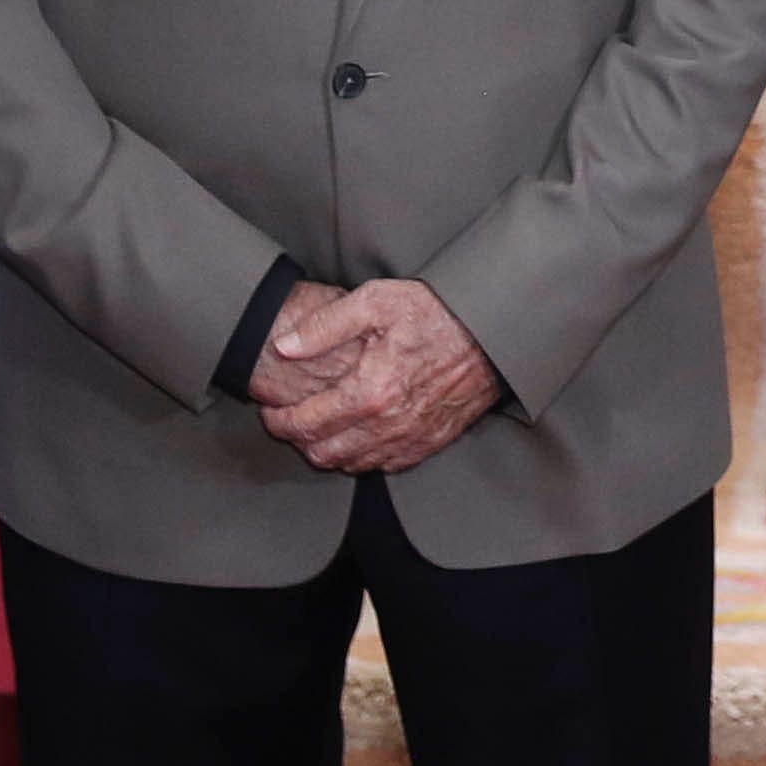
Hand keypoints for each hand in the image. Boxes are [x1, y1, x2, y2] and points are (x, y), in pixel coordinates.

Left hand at [258, 278, 501, 473]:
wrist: (495, 330)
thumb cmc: (438, 311)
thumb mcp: (378, 300)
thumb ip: (325, 325)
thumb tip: (284, 348)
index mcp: (370, 391)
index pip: (303, 424)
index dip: (277, 420)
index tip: (270, 409)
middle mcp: (389, 424)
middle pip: (321, 453)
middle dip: (298, 439)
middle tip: (292, 417)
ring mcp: (411, 438)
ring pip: (350, 464)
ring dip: (328, 449)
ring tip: (322, 424)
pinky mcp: (429, 442)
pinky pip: (383, 465)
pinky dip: (362, 456)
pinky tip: (359, 432)